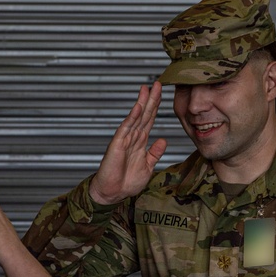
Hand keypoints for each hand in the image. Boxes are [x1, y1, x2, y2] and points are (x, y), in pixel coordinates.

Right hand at [89, 82, 167, 205]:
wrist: (113, 193)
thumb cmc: (127, 182)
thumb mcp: (147, 167)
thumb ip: (155, 154)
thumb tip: (163, 140)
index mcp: (141, 142)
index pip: (150, 120)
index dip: (156, 107)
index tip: (162, 93)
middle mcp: (133, 138)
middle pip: (145, 114)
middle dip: (152, 99)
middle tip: (158, 83)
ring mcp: (125, 139)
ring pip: (136, 117)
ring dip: (142, 103)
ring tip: (147, 88)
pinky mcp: (118, 144)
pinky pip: (126, 128)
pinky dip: (132, 118)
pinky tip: (138, 107)